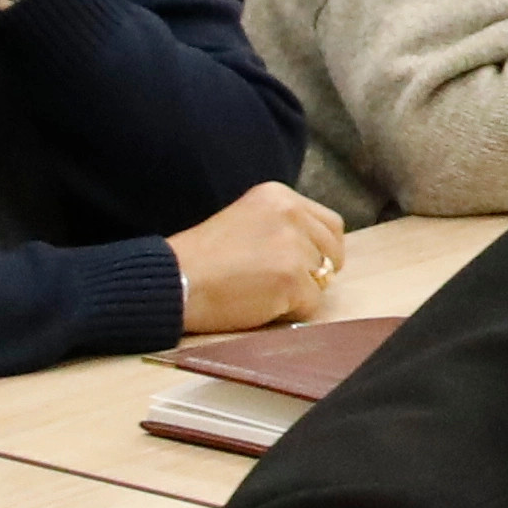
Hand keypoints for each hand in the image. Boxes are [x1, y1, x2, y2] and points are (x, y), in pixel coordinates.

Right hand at [170, 183, 345, 333]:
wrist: (173, 280)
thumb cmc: (202, 258)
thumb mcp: (247, 220)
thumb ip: (282, 226)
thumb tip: (319, 251)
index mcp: (279, 196)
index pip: (330, 224)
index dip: (319, 249)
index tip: (298, 264)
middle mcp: (291, 213)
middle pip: (333, 250)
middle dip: (316, 271)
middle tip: (284, 284)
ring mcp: (293, 245)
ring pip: (322, 279)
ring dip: (300, 291)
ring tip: (262, 291)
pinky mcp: (290, 278)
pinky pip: (311, 304)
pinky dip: (291, 312)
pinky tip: (260, 305)